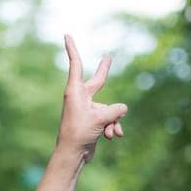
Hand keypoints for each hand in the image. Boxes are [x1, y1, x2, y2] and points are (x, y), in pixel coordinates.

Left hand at [57, 35, 127, 160]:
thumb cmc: (79, 134)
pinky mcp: (94, 122)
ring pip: (110, 109)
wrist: (73, 155)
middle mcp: (81, 98)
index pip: (76, 64)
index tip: (66, 35)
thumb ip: (115, 110)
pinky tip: (114, 137)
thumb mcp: (100, 119)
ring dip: (114, 121)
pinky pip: (110, 120)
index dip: (72, 49)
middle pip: (98, 81)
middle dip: (105, 70)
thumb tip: (123, 108)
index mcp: (75, 91)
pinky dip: (114, 128)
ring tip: (111, 133)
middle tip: (109, 56)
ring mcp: (88, 110)